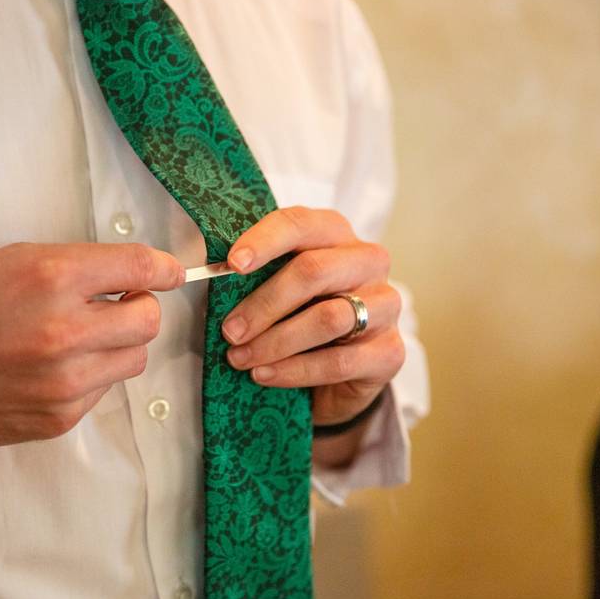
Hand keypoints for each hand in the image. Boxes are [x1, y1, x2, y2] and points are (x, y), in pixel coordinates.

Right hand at [0, 242, 184, 445]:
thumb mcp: (13, 260)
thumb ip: (78, 267)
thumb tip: (134, 275)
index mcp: (51, 277)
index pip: (140, 269)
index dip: (163, 269)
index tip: (170, 273)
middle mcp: (63, 330)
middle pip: (149, 321)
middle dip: (138, 308)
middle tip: (113, 305)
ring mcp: (63, 381)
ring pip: (133, 359)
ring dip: (116, 344)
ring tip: (76, 338)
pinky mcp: (57, 417)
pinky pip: (102, 391)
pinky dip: (88, 376)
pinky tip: (50, 367)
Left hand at [221, 207, 404, 428]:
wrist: (341, 372)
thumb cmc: (303, 315)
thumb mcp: (280, 287)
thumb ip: (256, 276)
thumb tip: (209, 275)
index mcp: (336, 234)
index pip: (301, 224)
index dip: (265, 240)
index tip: (232, 264)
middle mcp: (367, 262)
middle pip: (314, 271)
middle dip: (264, 304)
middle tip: (229, 330)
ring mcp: (385, 306)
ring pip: (328, 318)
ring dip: (275, 341)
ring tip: (240, 357)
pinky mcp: (390, 352)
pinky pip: (338, 361)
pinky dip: (294, 370)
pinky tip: (264, 374)